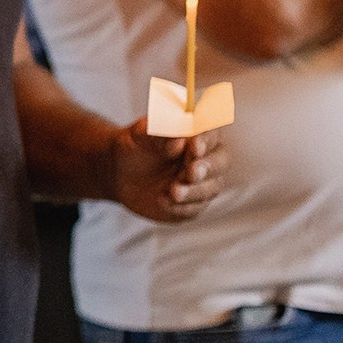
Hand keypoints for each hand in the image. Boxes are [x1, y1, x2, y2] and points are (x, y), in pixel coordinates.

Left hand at [107, 118, 226, 222]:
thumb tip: (179, 141)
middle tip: (191, 173)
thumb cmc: (137, 146)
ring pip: (210, 188)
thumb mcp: (141, 135)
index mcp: (199, 134)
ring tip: (173, 192)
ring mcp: (203, 183)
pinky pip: (194, 208)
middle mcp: (207, 158)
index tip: (194, 146)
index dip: (205, 140)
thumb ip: (160, 134)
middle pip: (220, 162)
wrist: (122, 172)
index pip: (211, 134)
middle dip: (207, 168)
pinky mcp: (192, 204)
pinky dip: (181, 207)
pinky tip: (164, 202)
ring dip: (193, 191)